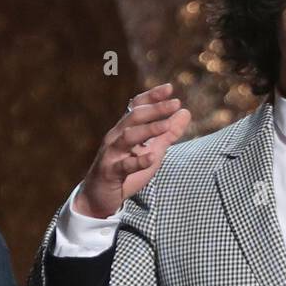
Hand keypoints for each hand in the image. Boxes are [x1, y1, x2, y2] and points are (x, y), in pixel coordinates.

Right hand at [72, 82, 191, 218]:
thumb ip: (168, 134)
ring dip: (148, 129)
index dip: (152, 96)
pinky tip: (152, 157)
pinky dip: (138, 161)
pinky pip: (123, 165)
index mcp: (125, 129)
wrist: (98, 197)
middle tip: (176, 103)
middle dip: (155, 109)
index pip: (137, 107)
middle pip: (134, 117)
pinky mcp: (109, 172)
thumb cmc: (125, 172)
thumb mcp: (152, 151)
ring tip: (167, 125)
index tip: (169, 88)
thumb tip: (186, 112)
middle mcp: (116, 137)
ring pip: (127, 136)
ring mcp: (111, 154)